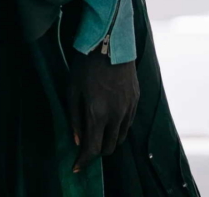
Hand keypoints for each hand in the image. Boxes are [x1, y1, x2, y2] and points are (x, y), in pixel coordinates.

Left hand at [67, 46, 138, 171]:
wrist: (109, 42)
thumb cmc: (85, 64)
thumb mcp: (72, 89)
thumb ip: (74, 117)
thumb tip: (77, 140)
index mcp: (98, 113)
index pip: (93, 149)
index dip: (84, 161)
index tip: (76, 166)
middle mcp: (117, 116)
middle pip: (109, 148)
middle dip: (96, 150)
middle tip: (86, 144)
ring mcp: (129, 109)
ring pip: (120, 138)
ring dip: (108, 139)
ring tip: (97, 130)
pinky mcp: (136, 101)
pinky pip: (128, 124)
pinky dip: (118, 127)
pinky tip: (109, 118)